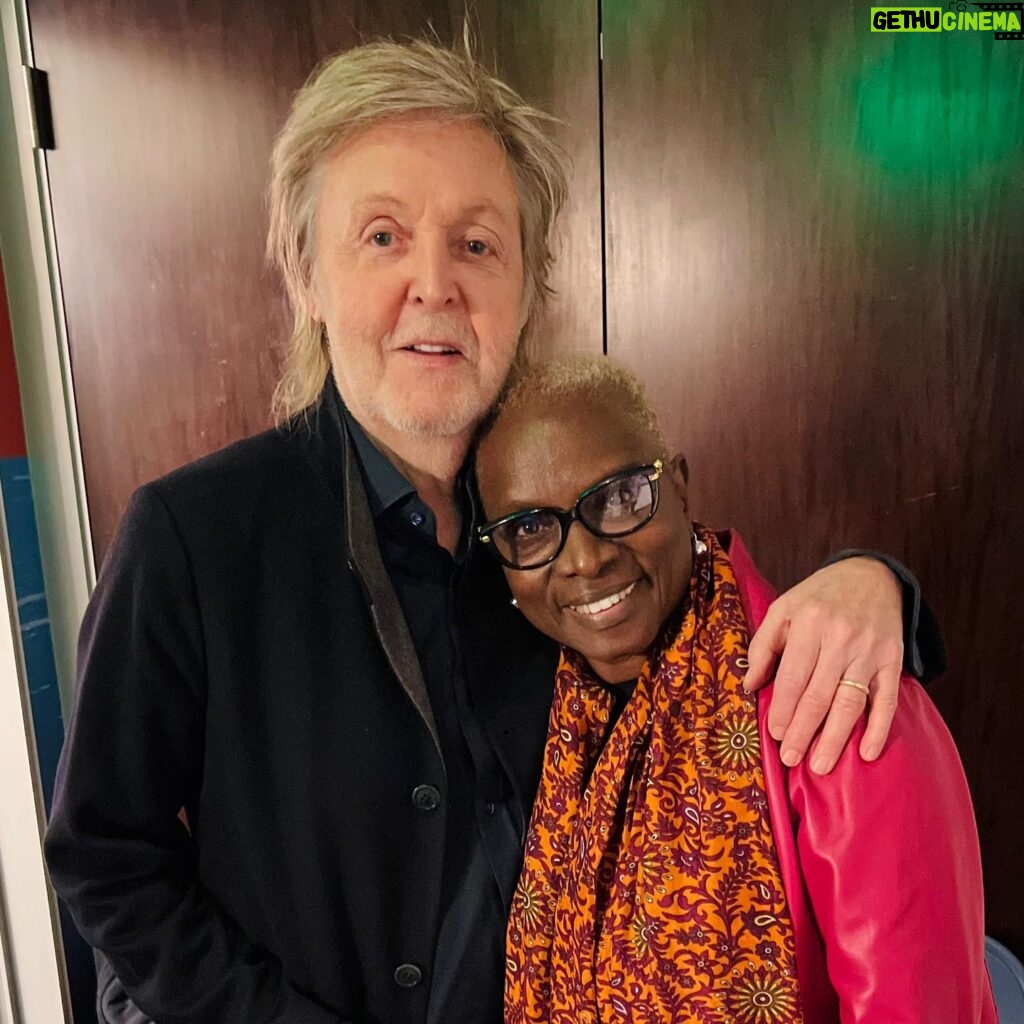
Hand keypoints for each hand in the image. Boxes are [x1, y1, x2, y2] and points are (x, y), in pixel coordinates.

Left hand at [744, 556, 903, 773]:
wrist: (871, 577)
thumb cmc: (818, 597)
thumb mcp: (783, 609)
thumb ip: (763, 646)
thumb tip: (750, 685)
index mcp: (810, 623)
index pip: (794, 676)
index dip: (784, 708)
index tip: (775, 734)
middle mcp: (842, 638)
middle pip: (820, 694)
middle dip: (804, 730)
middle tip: (791, 758)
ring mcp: (870, 651)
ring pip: (851, 701)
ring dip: (835, 737)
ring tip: (820, 765)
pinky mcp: (893, 660)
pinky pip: (887, 700)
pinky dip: (878, 728)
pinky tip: (866, 752)